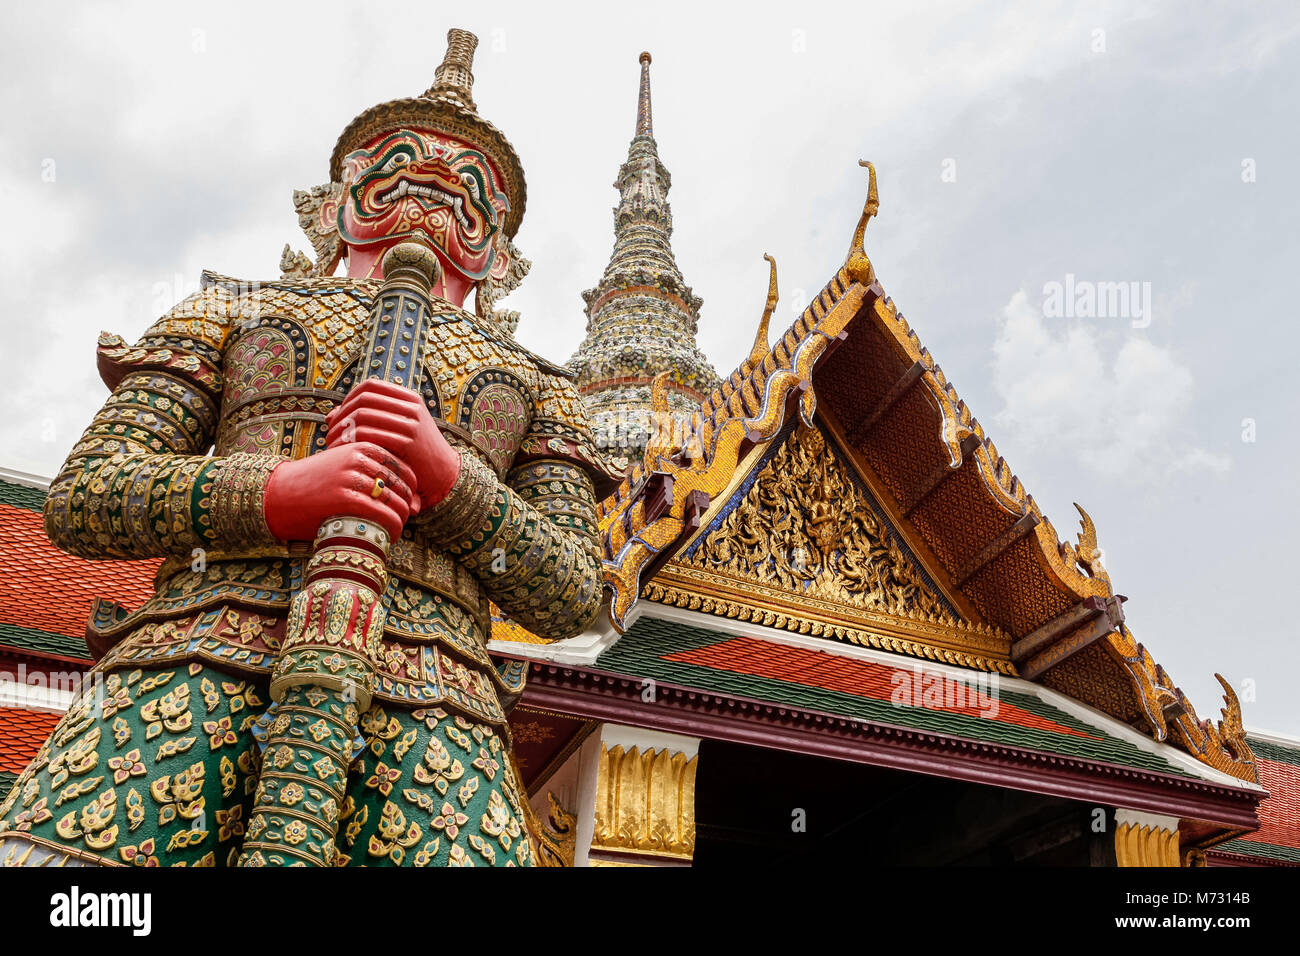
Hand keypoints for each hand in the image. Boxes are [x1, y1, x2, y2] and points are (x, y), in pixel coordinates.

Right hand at [263, 441, 420, 541]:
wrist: (279, 494)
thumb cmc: (318, 484)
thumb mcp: (346, 468)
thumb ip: (376, 478)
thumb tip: (417, 505)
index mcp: (362, 446)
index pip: (404, 468)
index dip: (411, 489)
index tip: (409, 505)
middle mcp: (359, 459)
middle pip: (402, 485)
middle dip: (408, 506)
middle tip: (404, 521)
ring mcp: (351, 477)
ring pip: (395, 501)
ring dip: (402, 520)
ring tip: (396, 530)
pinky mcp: (344, 498)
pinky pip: (383, 515)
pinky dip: (392, 529)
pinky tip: (390, 538)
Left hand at [325, 379, 460, 507]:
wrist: (445, 474)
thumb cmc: (415, 453)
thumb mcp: (396, 430)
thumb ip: (368, 419)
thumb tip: (329, 415)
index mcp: (410, 399)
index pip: (370, 386)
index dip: (349, 397)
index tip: (339, 415)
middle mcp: (411, 407)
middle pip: (364, 400)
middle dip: (342, 415)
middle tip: (330, 432)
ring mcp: (411, 424)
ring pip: (363, 416)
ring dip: (343, 430)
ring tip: (333, 443)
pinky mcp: (408, 443)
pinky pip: (371, 435)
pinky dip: (352, 442)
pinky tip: (345, 452)